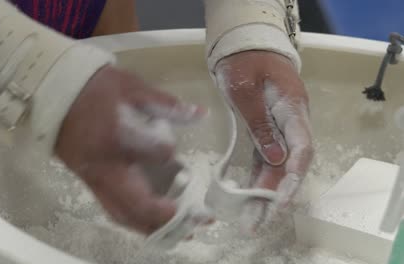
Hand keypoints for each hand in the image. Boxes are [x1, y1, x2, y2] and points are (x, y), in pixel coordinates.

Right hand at [55, 66, 204, 233]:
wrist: (52, 92)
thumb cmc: (95, 88)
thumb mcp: (132, 87)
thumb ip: (166, 104)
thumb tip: (200, 114)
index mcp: (118, 137)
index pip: (157, 154)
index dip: (169, 151)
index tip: (172, 149)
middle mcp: (105, 166)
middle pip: (137, 205)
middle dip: (167, 217)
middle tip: (192, 221)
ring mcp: (93, 178)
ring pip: (121, 214)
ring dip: (149, 226)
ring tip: (175, 229)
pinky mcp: (86, 181)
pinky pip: (110, 208)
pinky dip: (131, 218)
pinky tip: (147, 219)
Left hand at [215, 51, 313, 232]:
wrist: (243, 47)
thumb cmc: (244, 63)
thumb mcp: (246, 90)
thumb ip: (260, 124)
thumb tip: (277, 160)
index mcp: (292, 109)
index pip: (302, 148)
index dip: (293, 177)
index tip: (279, 201)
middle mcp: (291, 123)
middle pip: (289, 164)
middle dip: (275, 194)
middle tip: (257, 222)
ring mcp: (279, 129)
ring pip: (276, 166)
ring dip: (264, 192)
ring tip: (250, 219)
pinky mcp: (265, 132)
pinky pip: (262, 159)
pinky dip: (256, 177)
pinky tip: (247, 196)